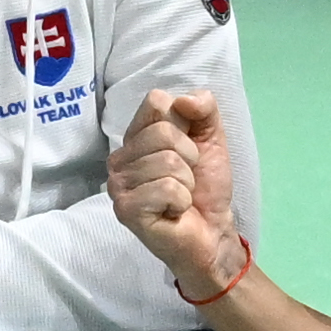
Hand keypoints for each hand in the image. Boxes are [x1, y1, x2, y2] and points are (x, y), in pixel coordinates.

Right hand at [111, 87, 242, 295]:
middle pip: (163, 132)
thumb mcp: (211, 138)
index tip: (187, 149)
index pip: (156, 102)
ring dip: (187, 182)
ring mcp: (118, 185)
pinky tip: (174, 211)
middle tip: (186, 179)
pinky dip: (181, 200)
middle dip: (189, 157)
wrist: (212, 231)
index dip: (183, 124)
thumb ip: (204, 108)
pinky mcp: (126, 209)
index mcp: (135, 138)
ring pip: (167, 162)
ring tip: (180, 197)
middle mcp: (119, 159)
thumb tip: (184, 99)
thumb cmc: (206, 186)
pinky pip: (166, 188)